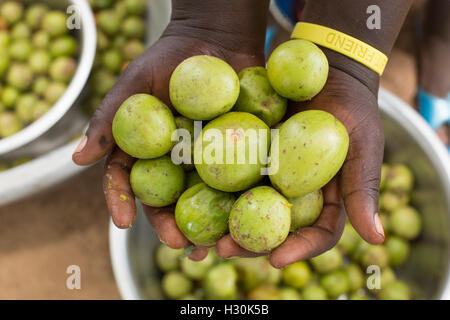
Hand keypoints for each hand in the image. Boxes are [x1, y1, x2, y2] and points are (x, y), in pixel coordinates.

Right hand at [73, 22, 265, 259]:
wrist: (216, 38)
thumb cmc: (169, 58)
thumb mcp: (134, 84)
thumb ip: (109, 120)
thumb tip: (78, 159)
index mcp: (147, 151)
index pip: (130, 182)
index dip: (122, 202)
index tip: (123, 221)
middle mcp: (176, 162)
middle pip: (170, 201)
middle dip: (171, 226)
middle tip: (178, 244)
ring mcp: (208, 159)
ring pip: (206, 199)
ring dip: (209, 225)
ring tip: (213, 246)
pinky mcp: (239, 152)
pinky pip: (241, 178)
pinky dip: (243, 198)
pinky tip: (247, 213)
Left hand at [216, 67, 384, 267]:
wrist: (329, 69)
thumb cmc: (353, 108)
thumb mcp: (364, 145)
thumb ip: (363, 188)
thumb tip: (378, 238)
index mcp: (326, 199)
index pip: (316, 234)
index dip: (298, 250)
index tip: (276, 260)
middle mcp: (296, 193)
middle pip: (274, 227)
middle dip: (250, 243)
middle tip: (225, 249)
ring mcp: (271, 175)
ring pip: (248, 207)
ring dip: (225, 222)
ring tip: (203, 234)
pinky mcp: (251, 154)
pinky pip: (232, 174)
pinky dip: (215, 187)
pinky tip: (193, 194)